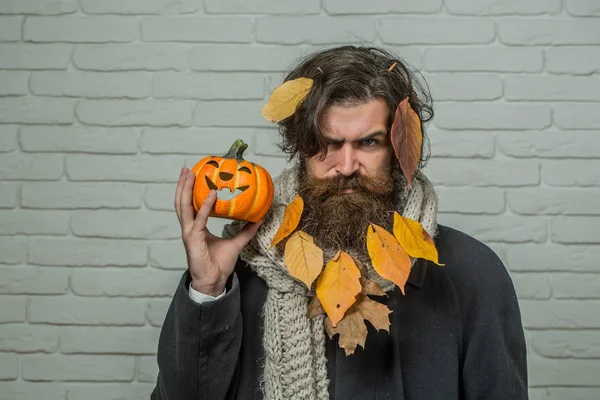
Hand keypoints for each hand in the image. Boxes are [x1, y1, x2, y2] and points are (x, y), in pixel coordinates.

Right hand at [175, 167, 261, 296]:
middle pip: (182, 202)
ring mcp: (189, 233)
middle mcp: (189, 228)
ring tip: (191, 175)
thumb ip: (245, 230)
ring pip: (184, 207)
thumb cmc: (219, 264)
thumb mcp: (236, 242)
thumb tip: (258, 218)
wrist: (214, 281)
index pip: (190, 205)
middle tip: (187, 169)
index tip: (194, 175)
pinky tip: (212, 195)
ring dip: (187, 190)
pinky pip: (199, 220)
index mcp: (196, 227)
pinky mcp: (193, 239)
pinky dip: (205, 206)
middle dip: (183, 185)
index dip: (190, 191)